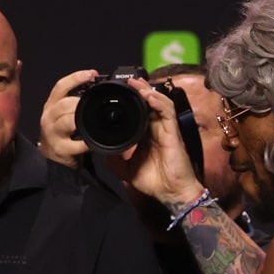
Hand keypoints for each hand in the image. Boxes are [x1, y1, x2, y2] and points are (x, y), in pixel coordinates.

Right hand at [38, 70, 95, 167]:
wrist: (51, 157)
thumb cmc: (60, 132)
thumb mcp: (62, 113)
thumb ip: (73, 100)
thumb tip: (94, 86)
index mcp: (51, 104)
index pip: (61, 86)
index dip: (76, 78)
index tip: (92, 74)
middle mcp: (49, 117)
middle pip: (64, 103)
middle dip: (81, 101)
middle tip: (94, 102)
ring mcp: (53, 133)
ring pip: (67, 121)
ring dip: (81, 119)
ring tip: (92, 120)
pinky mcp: (60, 149)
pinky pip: (75, 144)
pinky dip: (85, 142)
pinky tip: (91, 141)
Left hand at [110, 79, 206, 208]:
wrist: (170, 193)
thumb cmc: (154, 181)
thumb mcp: (125, 169)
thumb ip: (114, 158)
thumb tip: (100, 150)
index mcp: (145, 135)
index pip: (138, 112)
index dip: (130, 100)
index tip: (117, 93)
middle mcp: (156, 128)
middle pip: (148, 102)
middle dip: (138, 90)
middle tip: (126, 80)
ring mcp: (166, 128)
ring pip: (158, 102)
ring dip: (147, 91)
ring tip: (135, 83)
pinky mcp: (173, 131)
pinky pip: (167, 111)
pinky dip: (158, 102)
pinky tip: (149, 96)